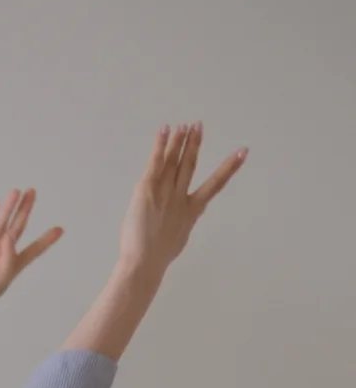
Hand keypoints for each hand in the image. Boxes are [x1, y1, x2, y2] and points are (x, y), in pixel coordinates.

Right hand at [0, 189, 62, 318]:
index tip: (59, 229)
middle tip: (32, 192)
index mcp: (12, 265)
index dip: (45, 240)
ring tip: (15, 192)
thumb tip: (9, 235)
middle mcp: (0, 254)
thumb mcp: (2, 276)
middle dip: (24, 211)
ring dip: (8, 208)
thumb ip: (9, 254)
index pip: (33, 250)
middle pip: (16, 228)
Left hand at [118, 122, 247, 273]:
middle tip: (198, 125)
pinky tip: (165, 129)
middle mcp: (180, 198)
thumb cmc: (157, 259)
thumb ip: (182, 225)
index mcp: (191, 211)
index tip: (242, 152)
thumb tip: (185, 219)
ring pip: (174, 161)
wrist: (144, 263)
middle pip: (189, 165)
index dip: (229, 168)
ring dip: (179, 141)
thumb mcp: (178, 240)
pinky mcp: (147, 190)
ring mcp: (164, 192)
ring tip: (184, 125)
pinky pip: (155, 162)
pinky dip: (160, 145)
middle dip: (195, 144)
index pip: (214, 185)